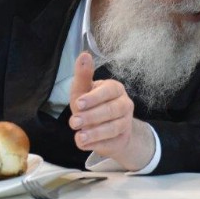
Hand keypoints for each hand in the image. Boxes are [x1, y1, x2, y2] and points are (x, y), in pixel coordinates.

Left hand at [68, 52, 153, 169]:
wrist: (107, 130)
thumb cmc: (92, 106)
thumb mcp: (84, 91)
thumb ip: (83, 75)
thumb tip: (84, 55)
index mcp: (115, 89)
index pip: (109, 91)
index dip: (94, 98)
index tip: (79, 103)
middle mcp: (124, 104)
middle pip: (111, 110)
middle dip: (91, 116)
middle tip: (74, 122)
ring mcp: (125, 123)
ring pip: (113, 128)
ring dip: (95, 132)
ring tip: (80, 136)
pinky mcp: (122, 139)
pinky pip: (111, 142)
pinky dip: (97, 144)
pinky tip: (84, 143)